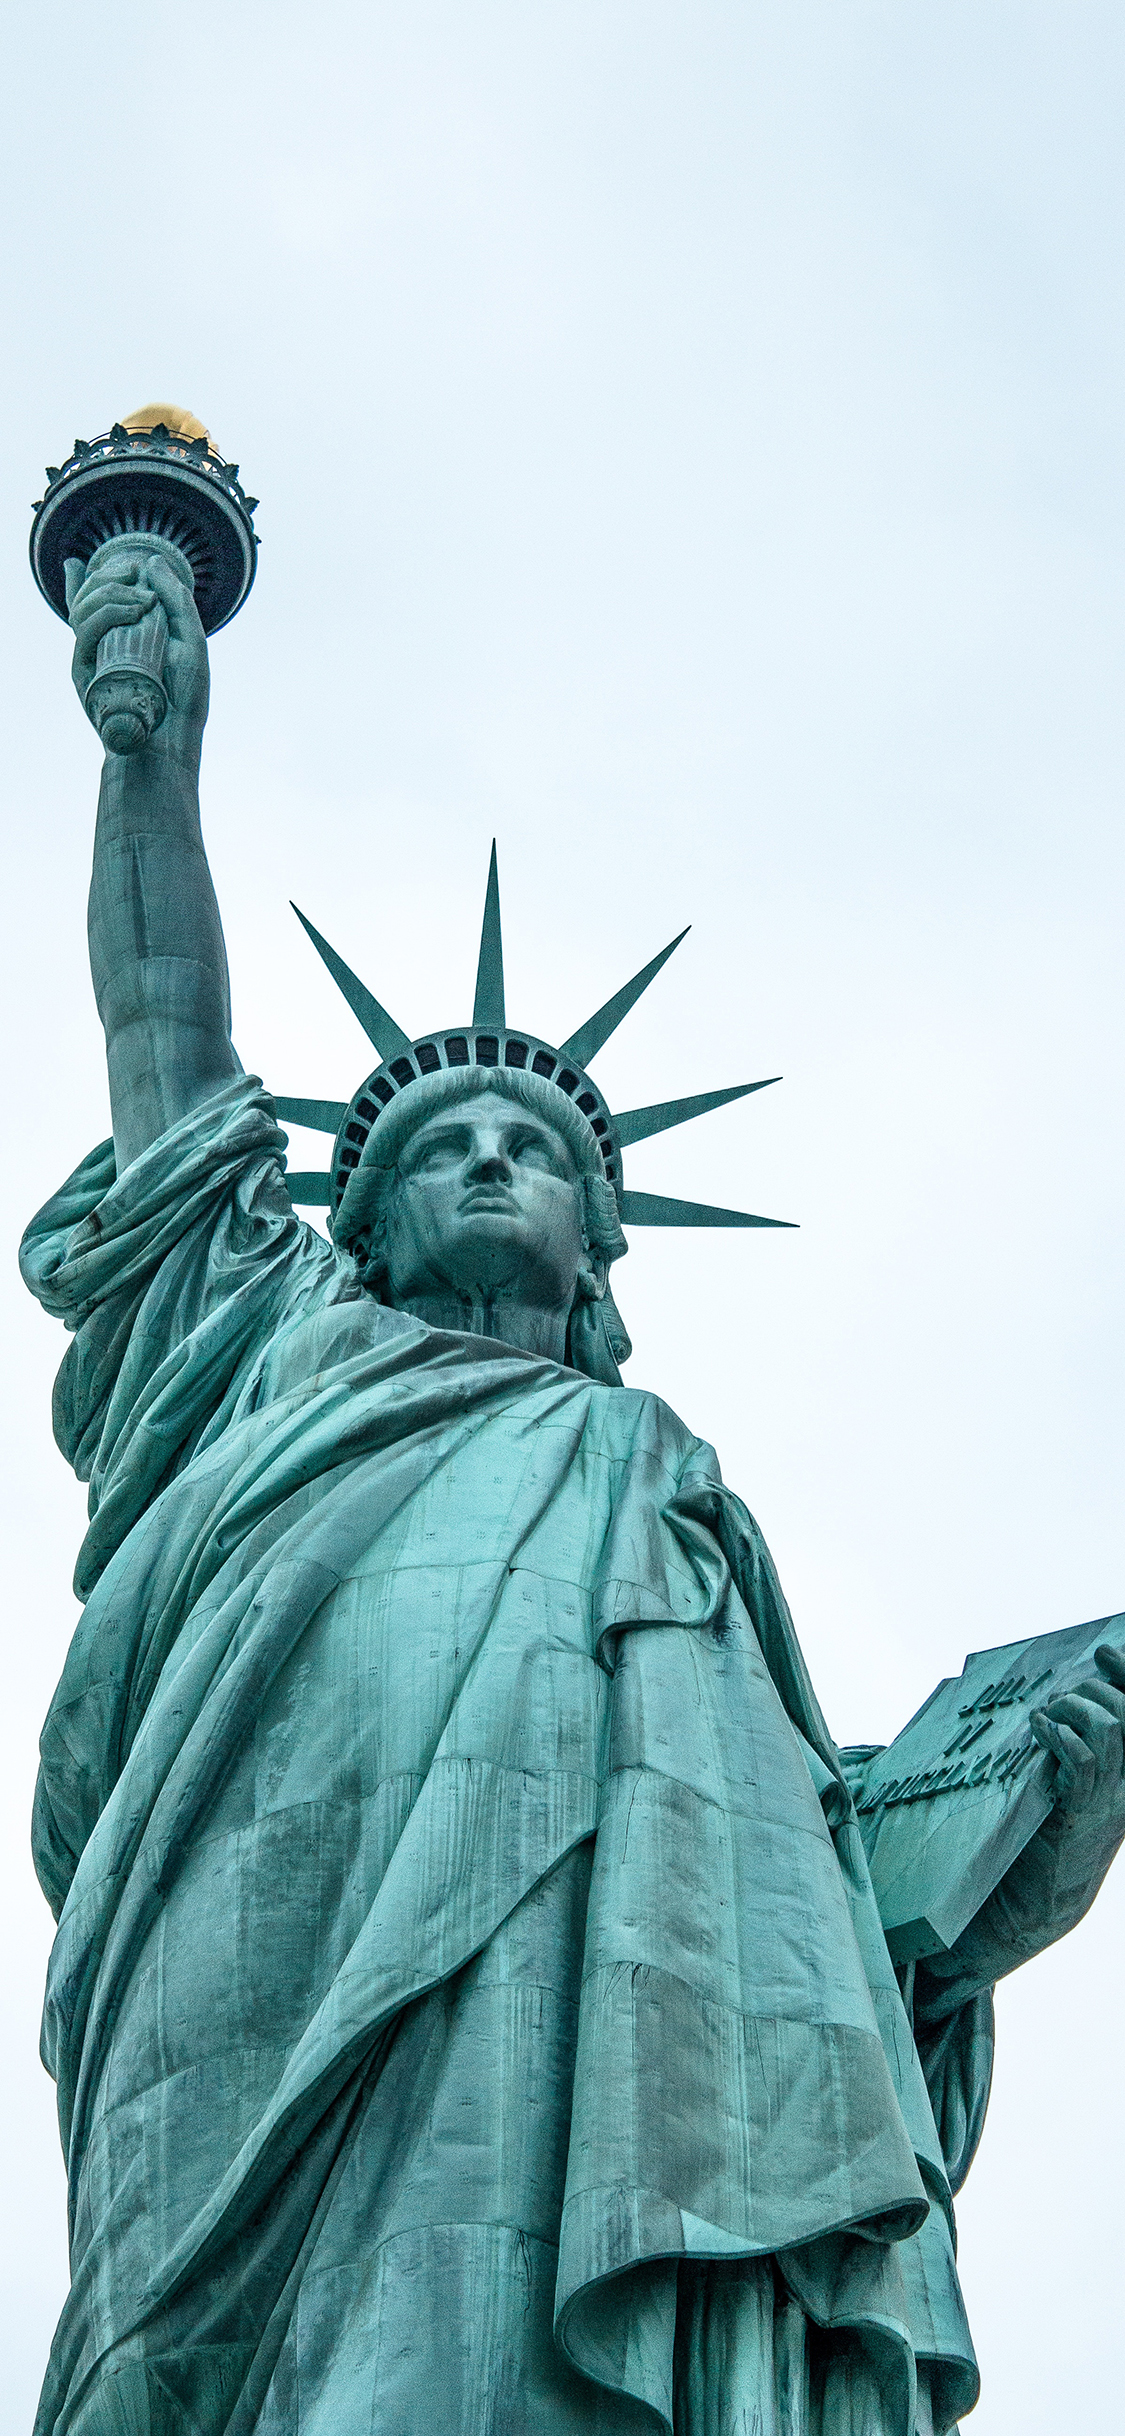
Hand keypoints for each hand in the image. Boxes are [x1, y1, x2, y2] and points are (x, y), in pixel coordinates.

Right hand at [67, 549, 209, 766]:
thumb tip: (153, 561)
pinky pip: (85, 632)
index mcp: (123, 638)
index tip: (108, 563)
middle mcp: (103, 647)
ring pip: (82, 609)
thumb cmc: (185, 698)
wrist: (175, 741)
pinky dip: (108, 614)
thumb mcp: (191, 641)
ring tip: (142, 597)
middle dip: (109, 576)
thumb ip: (176, 601)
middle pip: (88, 597)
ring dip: (111, 591)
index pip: (97, 600)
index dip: (94, 578)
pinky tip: (134, 609)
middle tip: (135, 572)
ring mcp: (92, 659)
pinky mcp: (84, 674)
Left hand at [1030, 1645, 1124, 1836]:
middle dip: (1090, 1690)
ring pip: (1108, 1729)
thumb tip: (1082, 1689)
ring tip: (1046, 1715)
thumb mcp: (1081, 1777)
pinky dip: (1057, 1735)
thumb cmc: (1058, 1825)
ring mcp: (1110, 1799)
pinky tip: (1038, 1730)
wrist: (1044, 1888)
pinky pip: (1082, 1759)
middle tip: (1057, 1701)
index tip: (1106, 1652)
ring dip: (1070, 1709)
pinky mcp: (1081, 1811)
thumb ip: (1088, 1739)